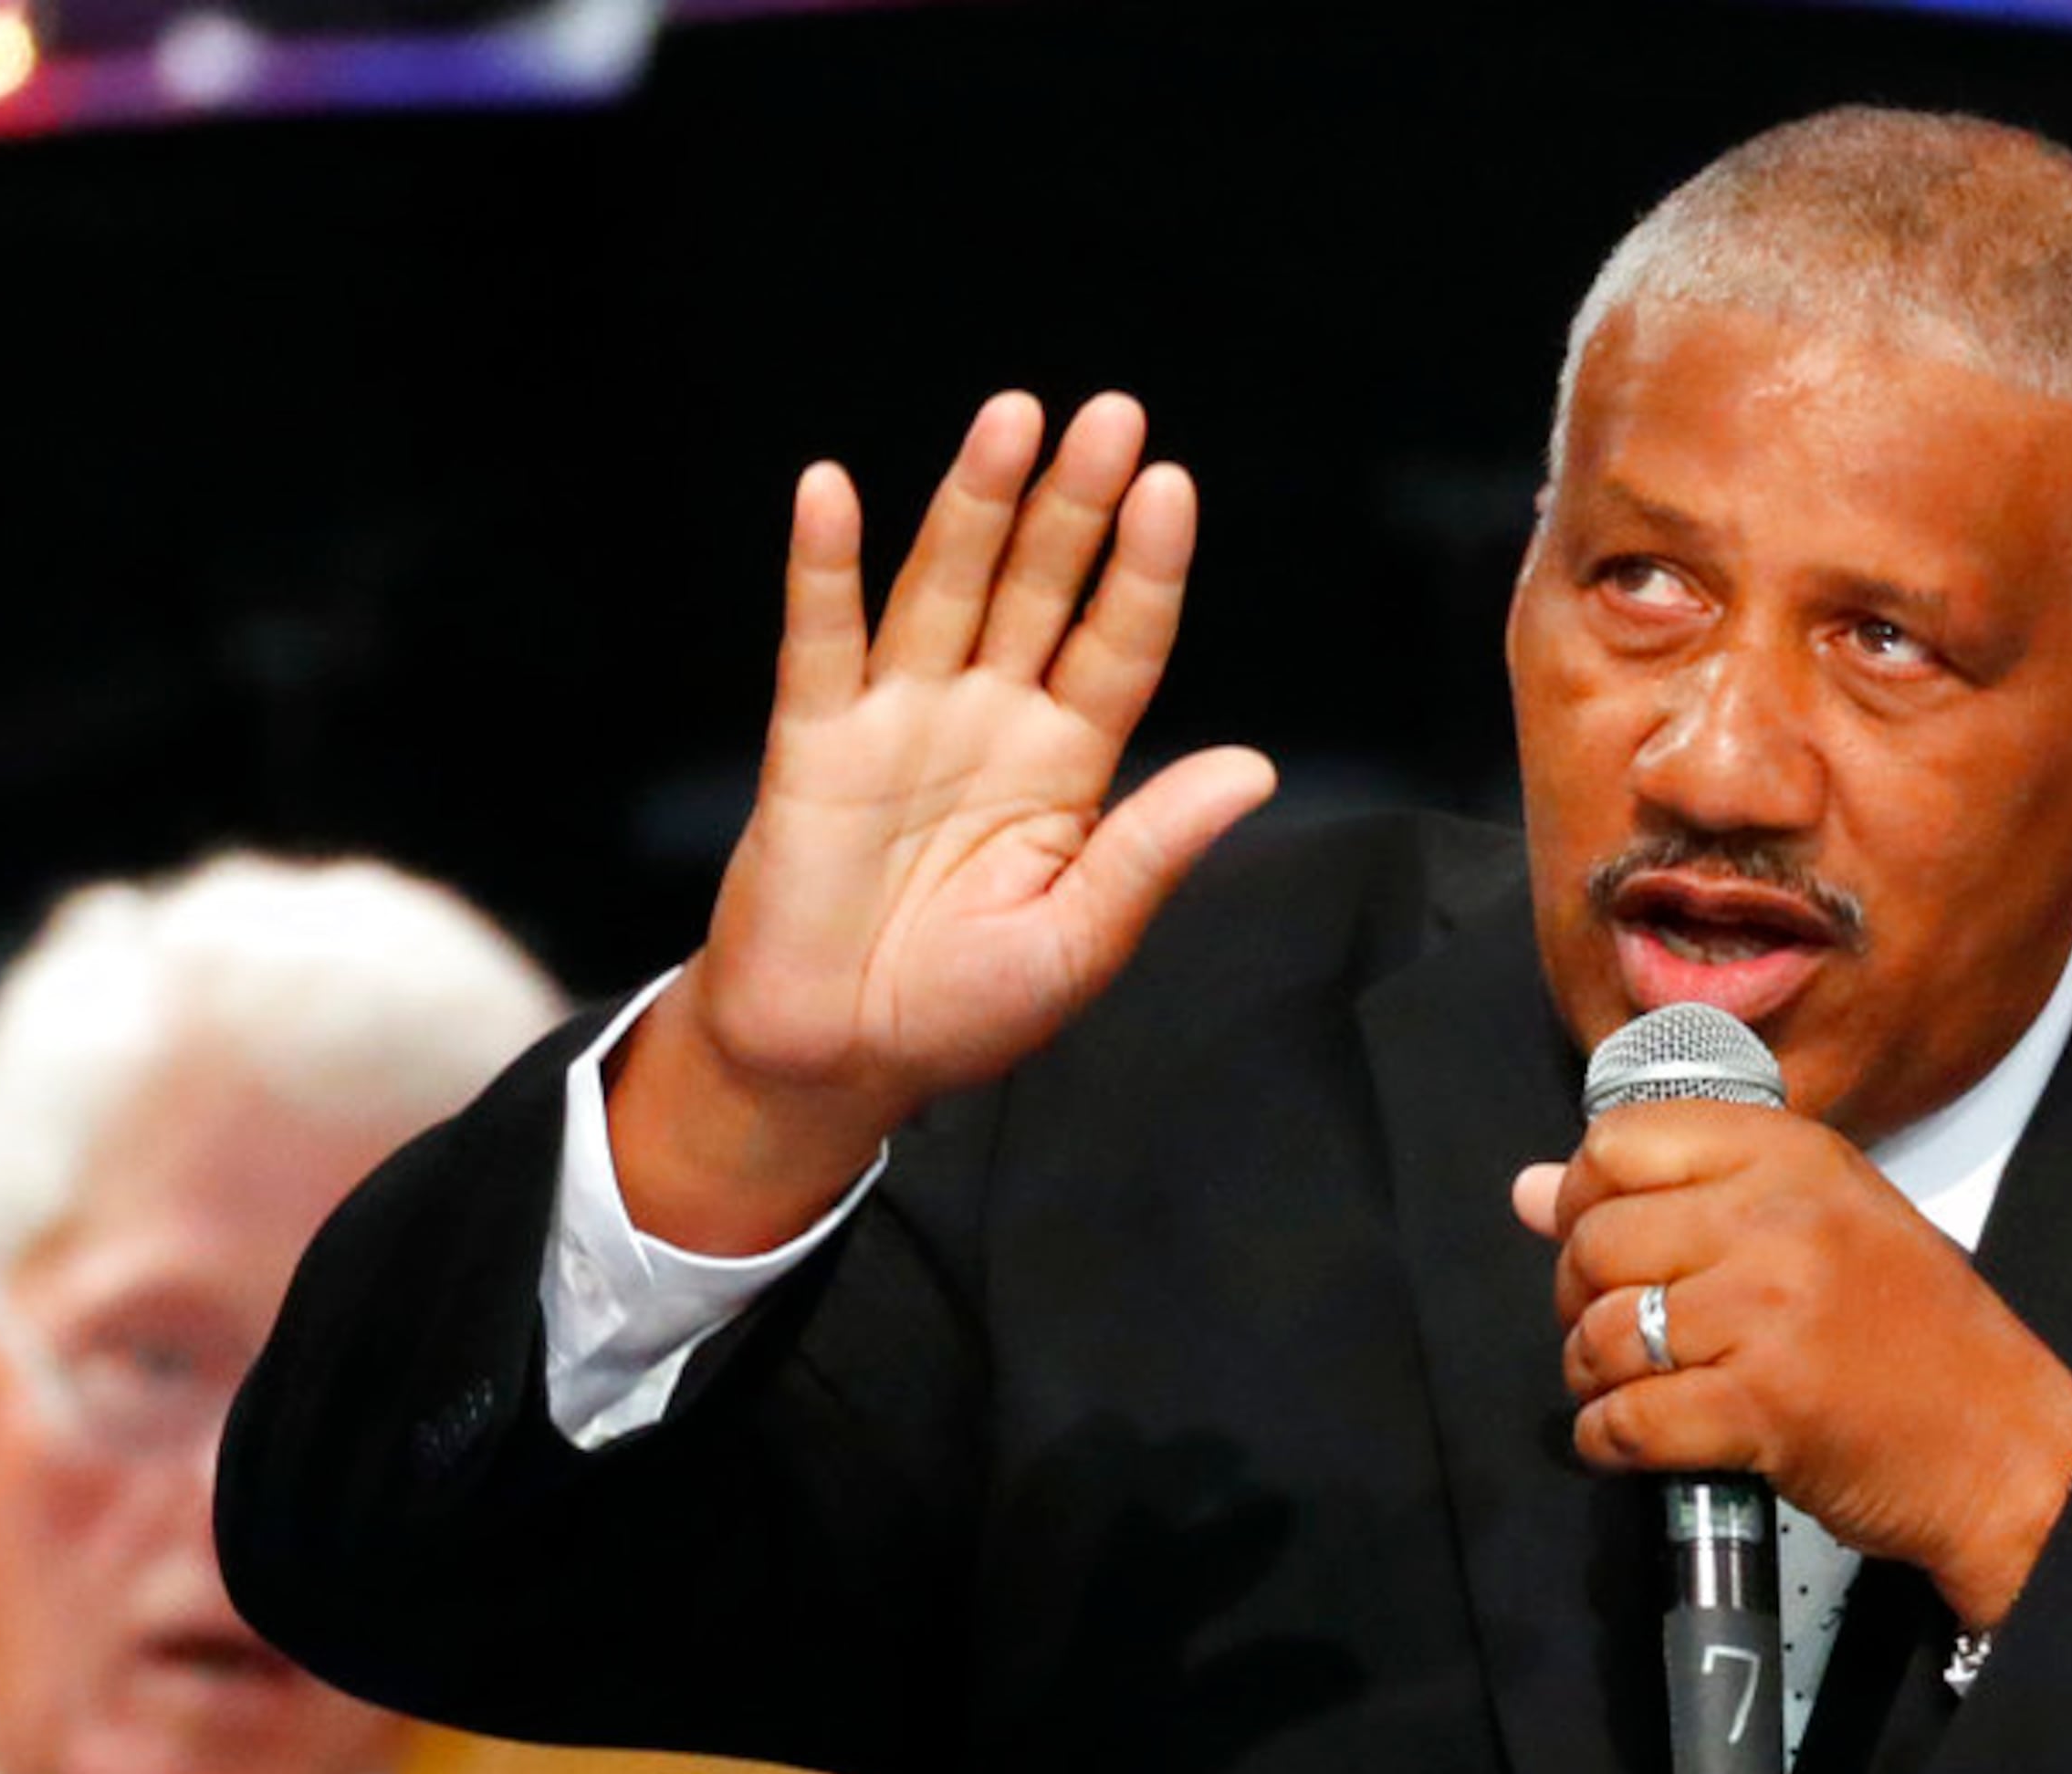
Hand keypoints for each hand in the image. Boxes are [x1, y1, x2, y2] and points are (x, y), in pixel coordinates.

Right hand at [614, 392, 1276, 1250]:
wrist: (837, 1060)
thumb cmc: (962, 1010)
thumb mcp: (1081, 937)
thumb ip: (1153, 847)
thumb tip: (1257, 767)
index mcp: (1067, 767)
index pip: (1119, 644)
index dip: (1144, 568)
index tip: (1172, 488)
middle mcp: (989, 721)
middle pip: (1040, 588)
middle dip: (1074, 503)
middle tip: (1111, 415)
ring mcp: (901, 722)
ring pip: (943, 588)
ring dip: (975, 502)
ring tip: (1012, 418)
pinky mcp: (814, 745)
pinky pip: (819, 641)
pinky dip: (821, 565)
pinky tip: (831, 489)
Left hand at [1514, 1106, 2071, 1629]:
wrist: (2005, 1446)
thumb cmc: (1917, 1337)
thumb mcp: (1817, 1225)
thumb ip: (1680, 1196)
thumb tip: (1530, 1192)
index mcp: (1794, 1157)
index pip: (1621, 1143)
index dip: (1585, 1198)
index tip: (1603, 1241)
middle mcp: (1777, 1221)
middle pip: (1599, 1239)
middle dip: (1579, 1297)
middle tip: (1614, 1331)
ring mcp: (1768, 1314)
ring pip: (1606, 1332)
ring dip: (1592, 1375)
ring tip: (1628, 1388)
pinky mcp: (1761, 1408)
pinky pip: (1628, 1419)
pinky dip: (1607, 1440)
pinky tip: (1631, 1441)